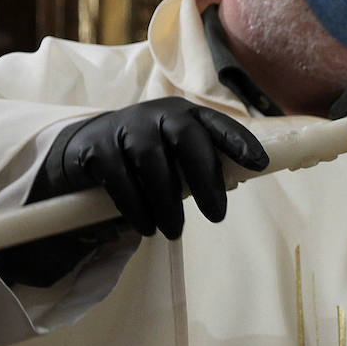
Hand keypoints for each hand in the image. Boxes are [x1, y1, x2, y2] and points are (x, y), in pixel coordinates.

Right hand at [36, 97, 267, 239]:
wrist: (87, 149)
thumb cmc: (148, 155)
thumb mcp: (174, 152)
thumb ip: (199, 164)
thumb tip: (226, 190)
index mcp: (184, 115)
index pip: (216, 123)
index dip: (238, 141)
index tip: (259, 164)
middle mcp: (156, 114)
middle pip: (186, 138)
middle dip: (204, 177)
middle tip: (218, 215)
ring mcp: (125, 127)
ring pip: (152, 162)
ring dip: (167, 202)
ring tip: (175, 231)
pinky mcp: (97, 147)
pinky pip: (120, 178)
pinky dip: (136, 206)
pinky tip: (147, 226)